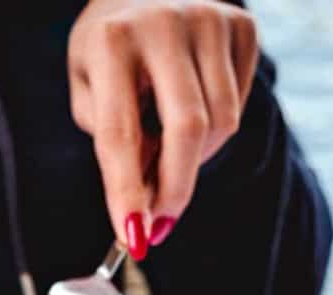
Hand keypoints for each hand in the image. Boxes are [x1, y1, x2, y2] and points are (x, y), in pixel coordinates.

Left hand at [68, 0, 257, 258]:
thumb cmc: (108, 50)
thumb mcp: (89, 89)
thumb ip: (113, 141)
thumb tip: (149, 197)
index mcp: (112, 41)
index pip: (122, 132)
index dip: (127, 191)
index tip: (134, 236)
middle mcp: (164, 24)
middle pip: (188, 130)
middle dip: (175, 189)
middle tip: (161, 225)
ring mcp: (211, 20)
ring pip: (221, 124)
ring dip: (194, 159)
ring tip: (166, 152)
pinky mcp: (243, 26)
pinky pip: (240, 104)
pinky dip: (215, 128)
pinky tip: (190, 111)